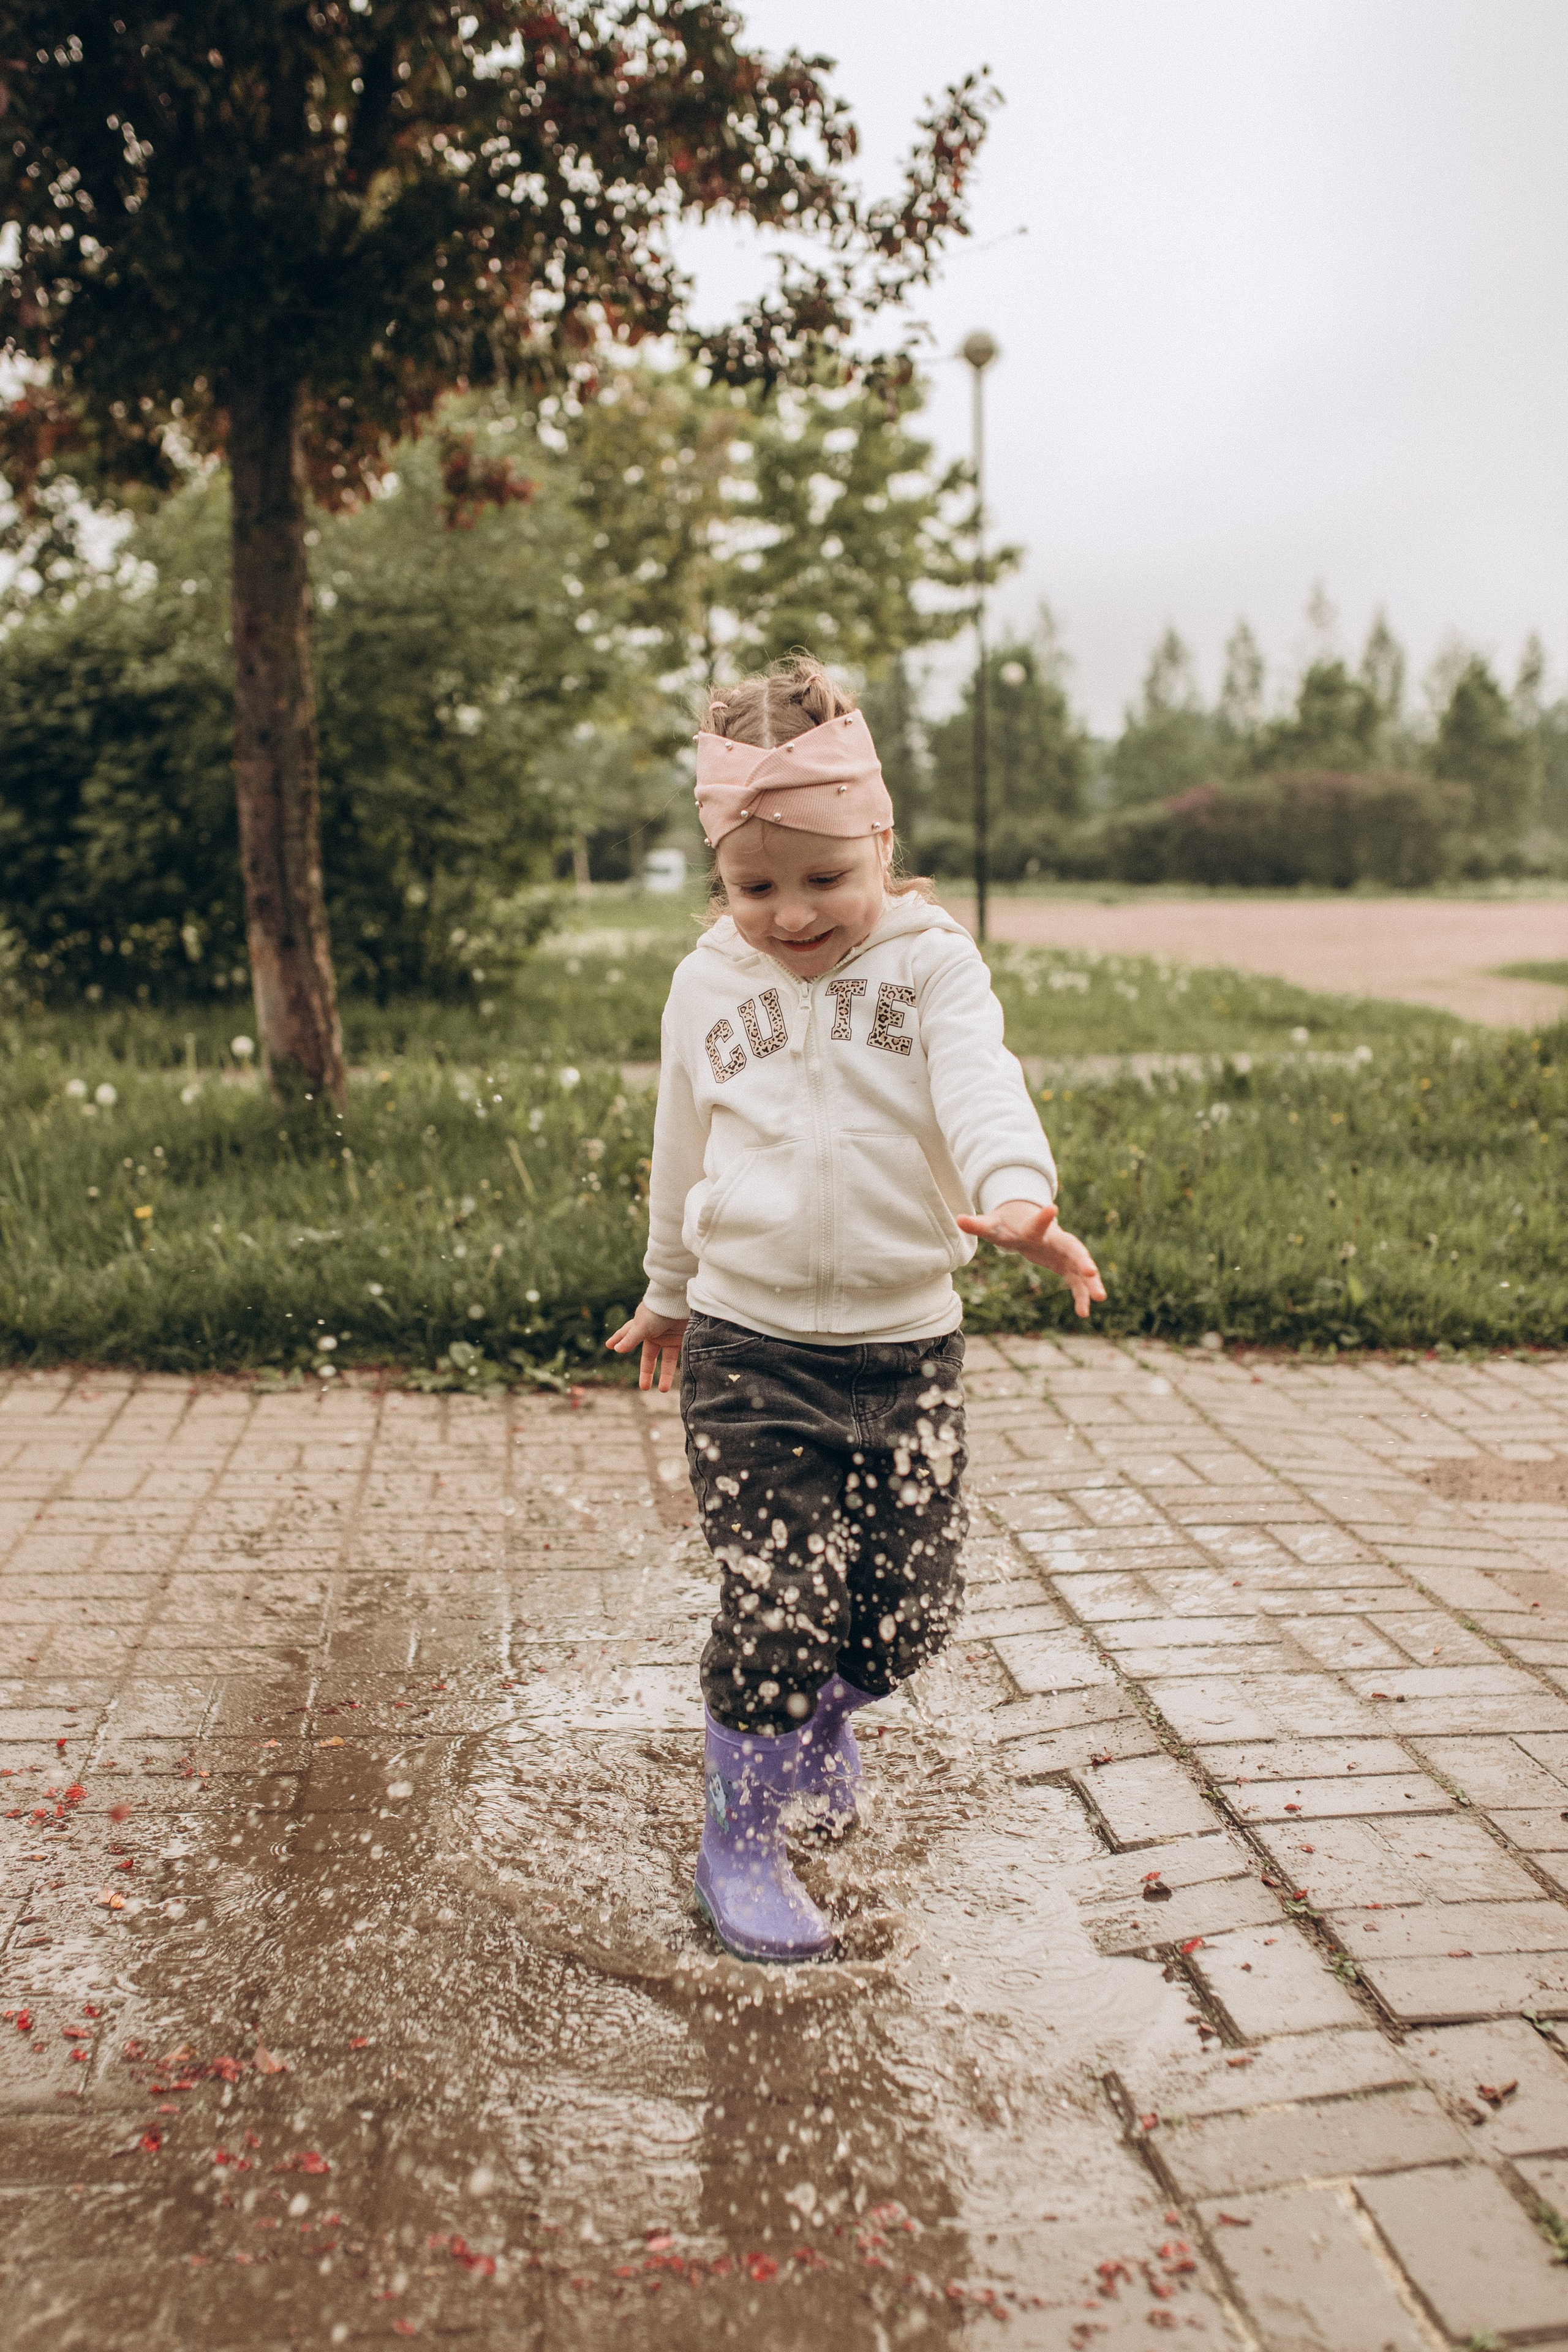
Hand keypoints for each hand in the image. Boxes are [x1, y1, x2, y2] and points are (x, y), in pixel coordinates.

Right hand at [605, 1301, 687, 1391]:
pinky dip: (677, 1368)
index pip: (625, 1335)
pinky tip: (676, 1379)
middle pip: (648, 1356)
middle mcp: (653, 1333)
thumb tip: (616, 1350)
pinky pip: (678, 1356)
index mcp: (640, 1327)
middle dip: (646, 1372)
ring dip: (665, 1375)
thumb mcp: (641, 1327)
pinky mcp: (681, 1338)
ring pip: (665, 1360)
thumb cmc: (657, 1311)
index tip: (608, 1346)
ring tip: (662, 1390)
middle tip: (643, 1387)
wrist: (680, 1300)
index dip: (618, 1340)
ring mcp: (668, 1336)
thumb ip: (630, 1339)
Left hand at [956, 1199, 1107, 1318]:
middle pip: (1072, 1248)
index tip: (1052, 1208)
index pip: (1038, 1224)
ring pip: (1081, 1267)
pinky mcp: (1066, 1266)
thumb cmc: (1006, 1224)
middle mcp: (1055, 1239)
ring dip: (1091, 1282)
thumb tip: (958, 1219)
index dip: (1043, 1218)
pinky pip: (1077, 1282)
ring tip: (1100, 1298)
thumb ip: (978, 1224)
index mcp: (1035, 1229)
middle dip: (1082, 1259)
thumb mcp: (992, 1225)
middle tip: (1092, 1271)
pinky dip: (1081, 1295)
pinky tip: (1084, 1313)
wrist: (1022, 1222)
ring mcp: (1064, 1253)